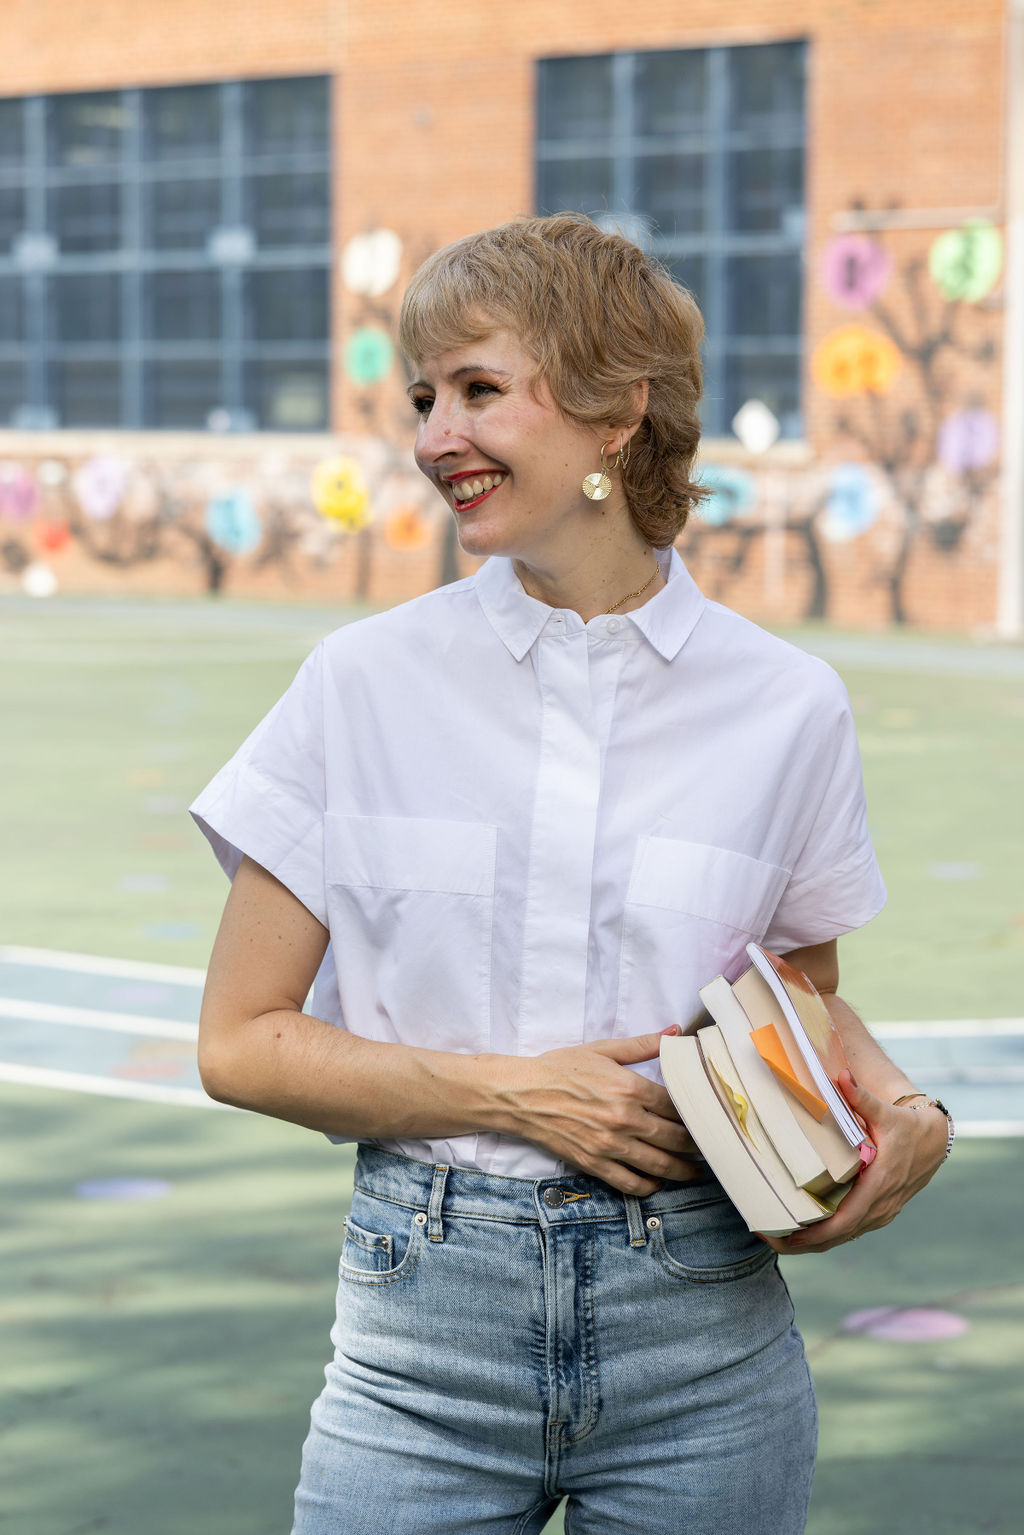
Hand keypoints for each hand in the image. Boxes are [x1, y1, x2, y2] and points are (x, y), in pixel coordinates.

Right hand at [494, 1028, 701, 1195]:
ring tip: (696, 1171)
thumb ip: (642, 1044)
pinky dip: (649, 1186)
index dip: (695, 1113)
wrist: (522, 1094)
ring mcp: (610, 1145)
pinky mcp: (595, 1164)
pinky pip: (630, 1183)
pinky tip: (658, 1182)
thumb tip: (676, 1031)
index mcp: (629, 1088)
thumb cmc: (560, 1068)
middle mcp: (624, 1119)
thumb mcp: (603, 1050)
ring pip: (659, 1165)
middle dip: (697, 1145)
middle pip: (675, 1138)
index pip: (676, 1106)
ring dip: (683, 1171)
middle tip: (710, 1147)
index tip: (707, 1118)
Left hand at [761, 1069, 947, 1255]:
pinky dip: (831, 1236)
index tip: (793, 1238)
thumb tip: (843, 1075)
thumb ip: (862, 1097)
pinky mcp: (881, 1212)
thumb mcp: (885, 1112)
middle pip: (842, 1234)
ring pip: (847, 1236)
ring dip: (817, 1243)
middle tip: (773, 1241)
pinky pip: (853, 1230)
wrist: (933, 1142)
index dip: (820, 1232)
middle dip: (808, 1243)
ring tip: (781, 1241)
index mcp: (880, 1183)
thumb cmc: (906, 1127)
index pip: (847, 1218)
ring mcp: (883, 1212)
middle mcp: (882, 1204)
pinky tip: (807, 1235)